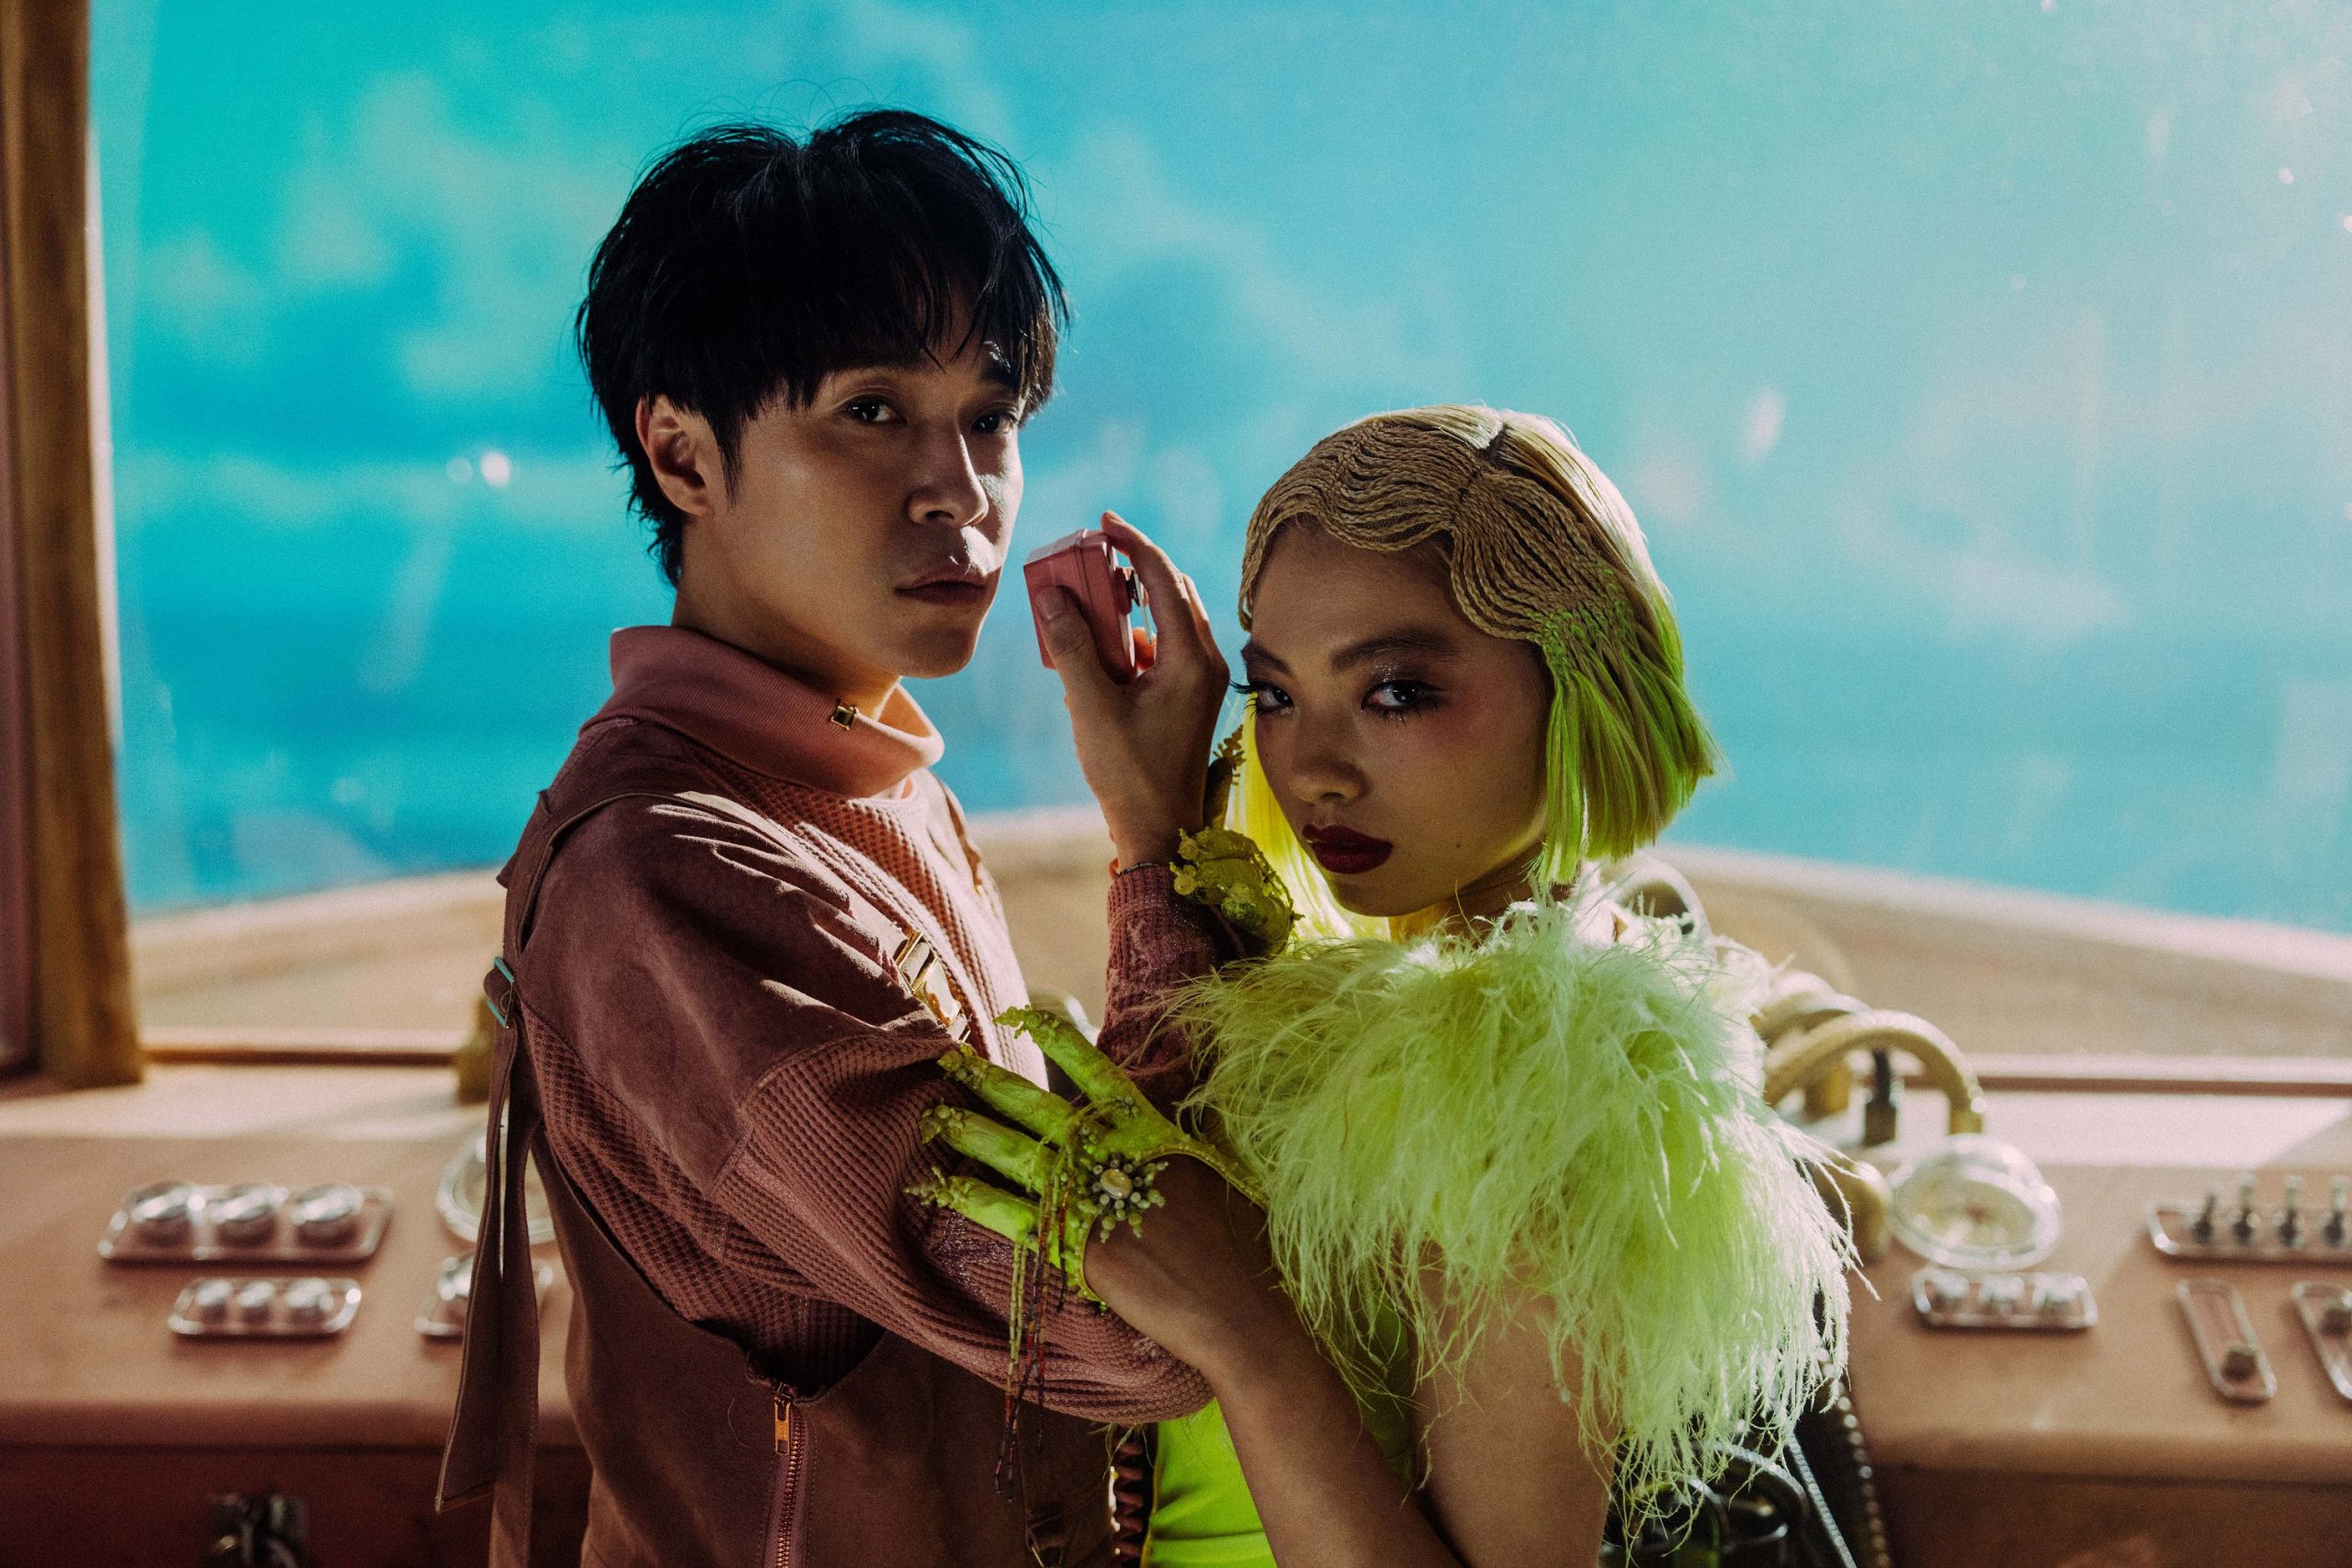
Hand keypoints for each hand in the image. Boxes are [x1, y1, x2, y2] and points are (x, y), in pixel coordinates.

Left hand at [910, 1007, 1286, 1377]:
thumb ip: (1185, 1143)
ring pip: (1014, 1154)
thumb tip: (1177, 1121)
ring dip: (969, 1132)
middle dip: (990, 1082)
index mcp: (1150, 1129)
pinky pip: (1008, 1214)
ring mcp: (1088, 1197)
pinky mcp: (1070, 1244)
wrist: (1237, 1304)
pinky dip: (972, 1199)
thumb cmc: (1243, 1242)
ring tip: (931, 1116)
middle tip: (949, 1061)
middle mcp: (1112, 1153)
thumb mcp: (1220, 1170)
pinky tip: (940, 1185)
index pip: (1096, 1069)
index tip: (1023, 1013)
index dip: (1058, 1039)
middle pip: (1037, 1107)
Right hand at [1038, 513, 1227, 868]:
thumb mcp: (1091, 706)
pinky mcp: (1189, 699)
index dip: (1133, 543)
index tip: (1104, 521)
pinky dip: (1132, 641)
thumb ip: (1071, 646)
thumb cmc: (1129, 773)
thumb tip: (1052, 594)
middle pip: (1173, 592)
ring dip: (1130, 607)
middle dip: (1132, 569)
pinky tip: (1097, 657)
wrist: (1160, 831)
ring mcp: (1201, 682)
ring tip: (1087, 604)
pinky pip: (1163, 651)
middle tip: (1093, 554)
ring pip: (1169, 621)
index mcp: (1191, 659)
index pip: (1164, 579)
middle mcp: (1205, 663)